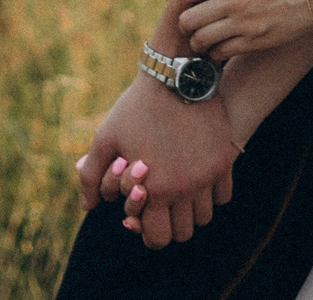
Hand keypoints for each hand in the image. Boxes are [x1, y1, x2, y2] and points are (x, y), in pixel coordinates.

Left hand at [74, 74, 238, 247]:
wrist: (176, 74)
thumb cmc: (136, 107)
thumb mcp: (105, 137)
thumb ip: (91, 176)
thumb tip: (87, 207)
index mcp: (157, 188)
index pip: (158, 238)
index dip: (150, 235)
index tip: (147, 222)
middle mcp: (186, 187)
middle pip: (185, 232)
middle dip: (171, 225)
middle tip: (162, 208)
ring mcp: (209, 173)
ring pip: (205, 215)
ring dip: (191, 210)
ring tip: (179, 193)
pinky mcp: (225, 158)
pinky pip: (223, 194)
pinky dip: (211, 193)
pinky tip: (197, 179)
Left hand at [175, 0, 312, 61]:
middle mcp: (232, 3)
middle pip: (188, 20)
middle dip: (185, 22)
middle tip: (193, 21)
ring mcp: (243, 25)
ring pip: (202, 41)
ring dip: (198, 41)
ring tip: (204, 37)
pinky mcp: (255, 43)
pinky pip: (222, 54)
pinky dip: (215, 53)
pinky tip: (220, 48)